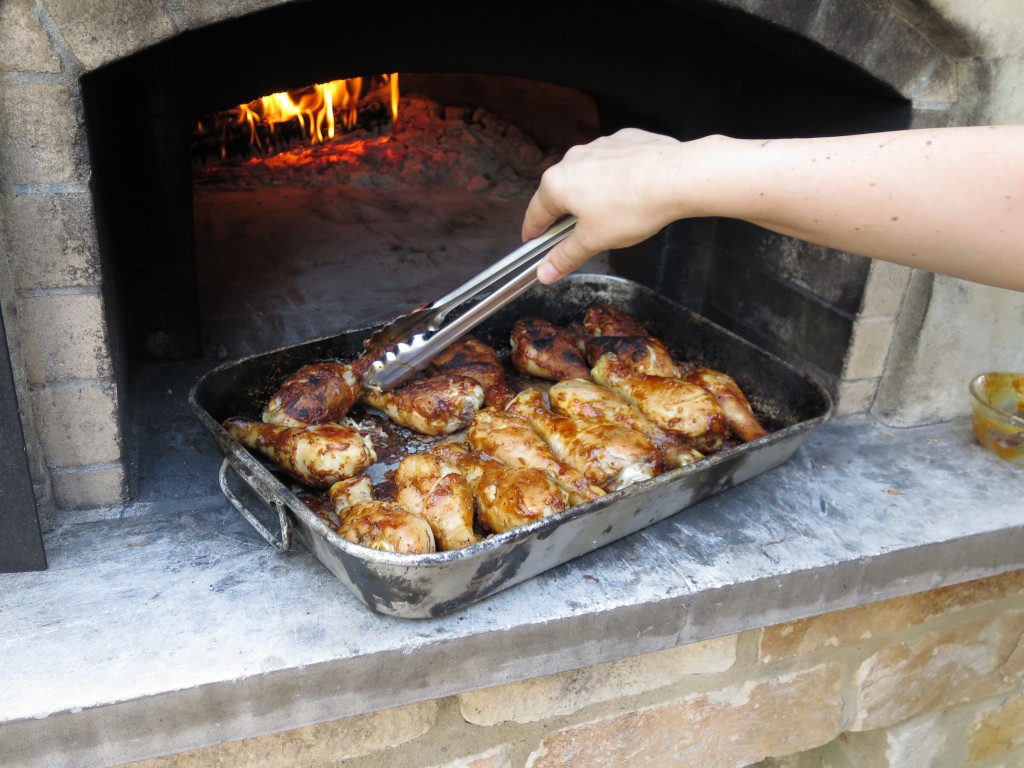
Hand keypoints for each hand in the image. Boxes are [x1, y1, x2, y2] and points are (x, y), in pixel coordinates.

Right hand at [523, 129, 690, 283]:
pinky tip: (630, 192)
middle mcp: (573, 159)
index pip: (535, 214)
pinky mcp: (624, 140)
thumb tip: (544, 273)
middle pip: (561, 193)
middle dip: (566, 214)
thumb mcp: (593, 241)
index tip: (533, 243)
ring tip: (611, 214)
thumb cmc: (631, 208)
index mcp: (557, 184)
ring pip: (587, 176)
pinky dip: (615, 178)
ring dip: (592, 194)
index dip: (534, 233)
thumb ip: (565, 256)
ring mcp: (599, 146)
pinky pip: (612, 163)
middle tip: (577, 235)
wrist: (676, 177)